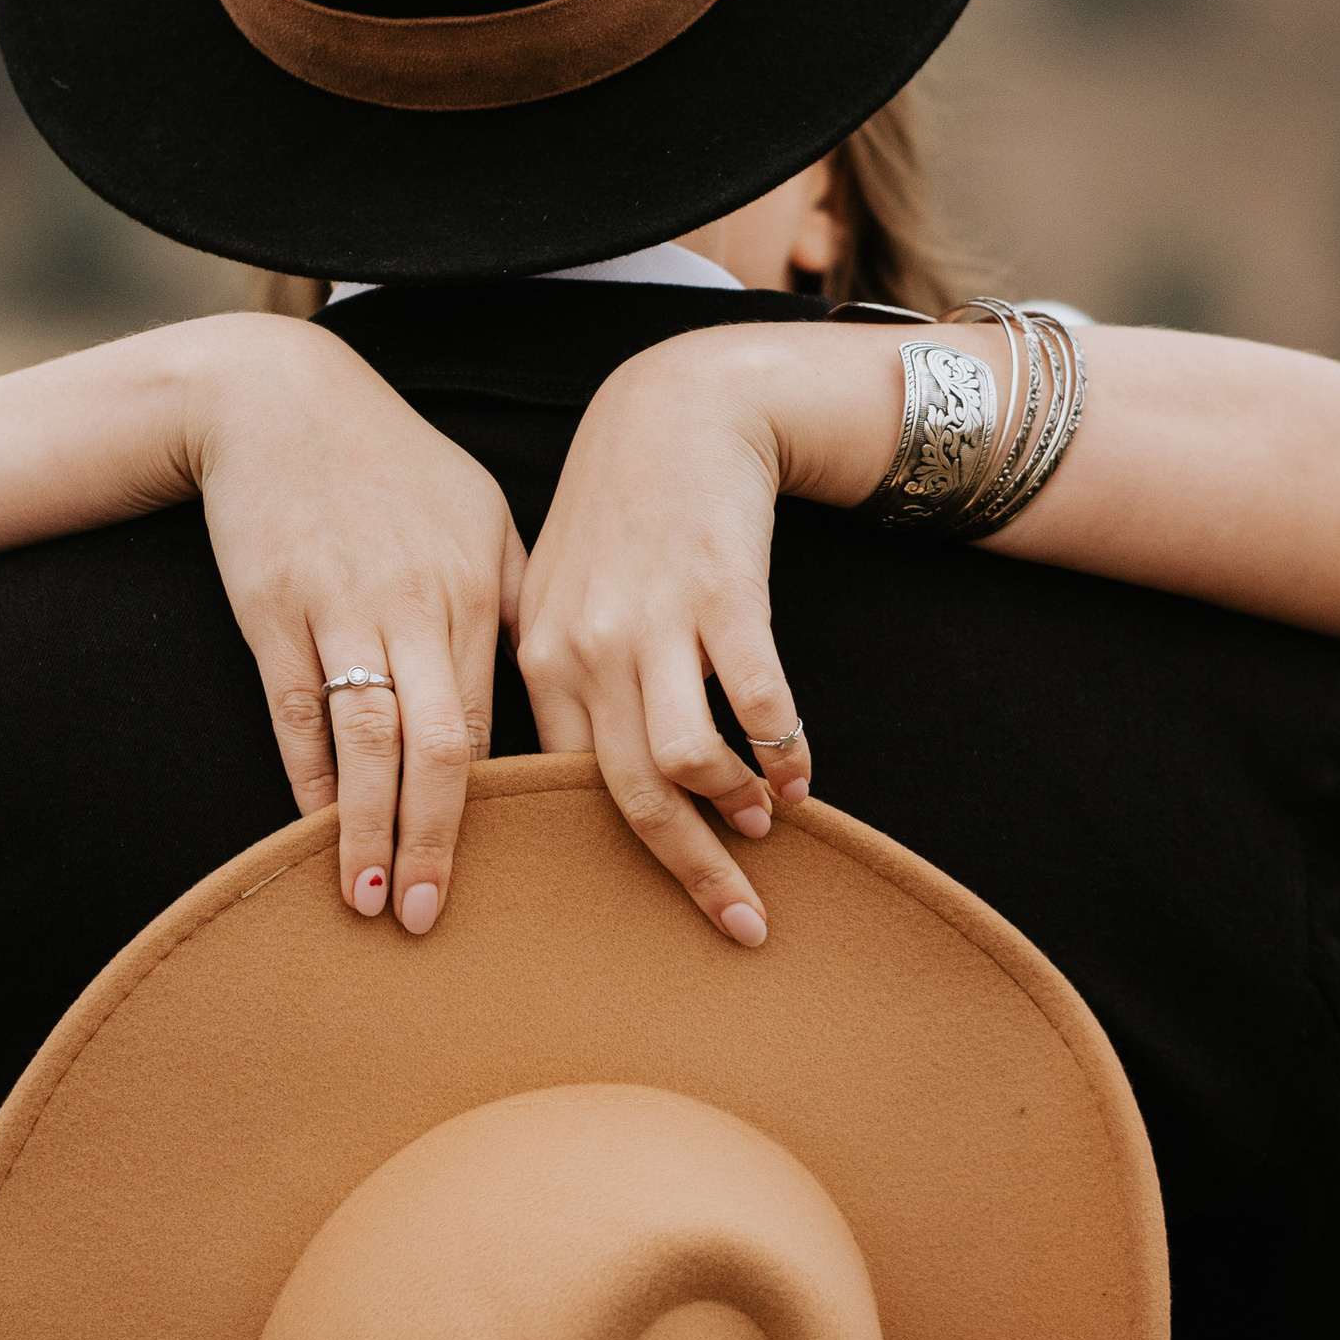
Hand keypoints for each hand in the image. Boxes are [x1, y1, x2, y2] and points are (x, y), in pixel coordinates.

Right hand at [187, 330, 525, 933]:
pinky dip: (305, 775)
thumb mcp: (475, 513)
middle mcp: (414, 605)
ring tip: (372, 901)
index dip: (500, 802)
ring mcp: (341, 609)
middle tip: (436, 919)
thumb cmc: (390, 462)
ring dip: (369, 826)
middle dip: (441, 837)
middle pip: (441, 743)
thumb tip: (546, 683)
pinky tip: (311, 830)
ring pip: (367, 738)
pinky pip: (295, 709)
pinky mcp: (273, 609)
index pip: (495, 719)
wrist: (279, 399)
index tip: (509, 872)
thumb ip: (508, 598)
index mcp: (470, 589)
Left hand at [516, 327, 863, 944]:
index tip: (647, 910)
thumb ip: (562, 675)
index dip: (604, 859)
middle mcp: (587, 648)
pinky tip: (799, 774)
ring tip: (766, 824)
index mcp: (541, 658)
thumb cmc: (619, 515)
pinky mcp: (723, 595)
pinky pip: (758, 706)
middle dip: (691, 875)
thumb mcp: (560, 590)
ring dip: (737, 810)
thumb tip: (574, 778)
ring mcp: (654, 621)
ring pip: (688, 762)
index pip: (559, 788)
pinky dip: (784, 755)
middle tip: (741, 926)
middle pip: (631, 795)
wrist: (677, 413)